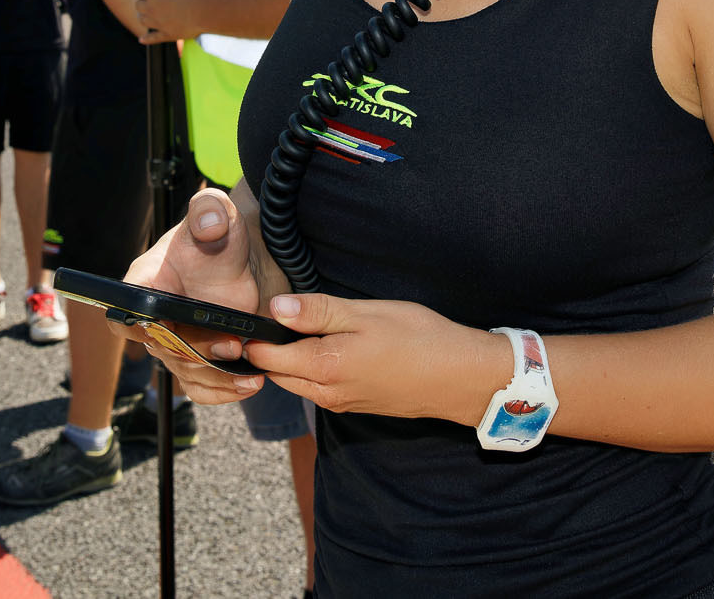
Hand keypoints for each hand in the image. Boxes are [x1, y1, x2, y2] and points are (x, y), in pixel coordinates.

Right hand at [117, 188, 264, 402]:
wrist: (249, 259)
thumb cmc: (223, 234)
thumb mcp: (217, 215)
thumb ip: (208, 211)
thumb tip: (207, 222)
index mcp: (144, 284)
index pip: (122, 316)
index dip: (135, 328)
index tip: (165, 329)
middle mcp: (155, 319)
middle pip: (161, 352)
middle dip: (196, 353)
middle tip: (232, 344)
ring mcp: (178, 342)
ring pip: (185, 375)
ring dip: (216, 375)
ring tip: (250, 364)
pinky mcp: (201, 359)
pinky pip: (202, 387)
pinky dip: (224, 390)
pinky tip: (250, 381)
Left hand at [134, 0, 204, 43]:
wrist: (204, 10)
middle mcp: (151, 7)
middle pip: (138, 5)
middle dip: (142, 2)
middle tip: (147, 0)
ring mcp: (158, 22)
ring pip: (143, 20)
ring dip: (144, 17)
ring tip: (147, 16)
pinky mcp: (167, 34)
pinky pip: (152, 38)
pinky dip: (146, 39)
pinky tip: (141, 39)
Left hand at [243, 292, 499, 423]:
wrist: (459, 377)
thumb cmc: (418, 338)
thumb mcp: (366, 314)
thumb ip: (317, 312)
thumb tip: (274, 308)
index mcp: (324, 368)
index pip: (265, 357)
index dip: (254, 334)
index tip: (255, 311)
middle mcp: (325, 393)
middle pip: (276, 373)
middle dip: (268, 349)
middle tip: (278, 315)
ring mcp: (340, 403)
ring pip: (296, 381)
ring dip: (290, 359)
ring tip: (303, 327)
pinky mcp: (354, 404)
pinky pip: (317, 388)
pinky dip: (311, 369)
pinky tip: (329, 345)